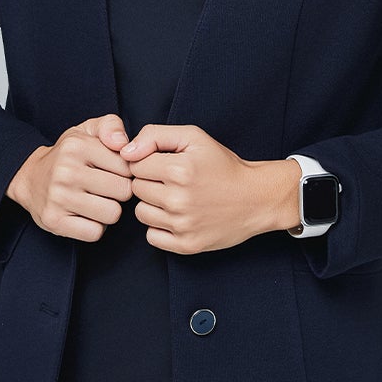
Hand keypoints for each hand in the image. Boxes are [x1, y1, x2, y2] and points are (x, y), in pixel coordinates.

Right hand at [8, 115, 134, 242]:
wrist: (30, 178)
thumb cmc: (68, 155)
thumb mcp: (87, 131)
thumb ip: (111, 126)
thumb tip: (123, 145)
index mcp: (77, 146)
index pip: (127, 167)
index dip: (125, 171)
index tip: (111, 170)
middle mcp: (66, 171)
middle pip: (123, 192)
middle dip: (119, 192)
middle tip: (104, 187)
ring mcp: (58, 197)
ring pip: (112, 214)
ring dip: (108, 210)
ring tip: (95, 200)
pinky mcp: (54, 221)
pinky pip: (95, 233)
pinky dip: (95, 227)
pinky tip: (85, 215)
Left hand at [116, 124, 279, 254]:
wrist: (256, 198)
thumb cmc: (223, 165)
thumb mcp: (193, 137)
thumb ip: (155, 135)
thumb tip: (125, 151)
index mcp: (179, 169)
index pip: (134, 165)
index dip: (148, 162)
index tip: (166, 163)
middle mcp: (178, 199)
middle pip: (136, 189)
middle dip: (150, 182)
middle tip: (173, 181)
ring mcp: (183, 225)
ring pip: (141, 213)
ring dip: (153, 205)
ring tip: (176, 198)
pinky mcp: (187, 245)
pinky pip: (151, 236)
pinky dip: (160, 227)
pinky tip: (177, 217)